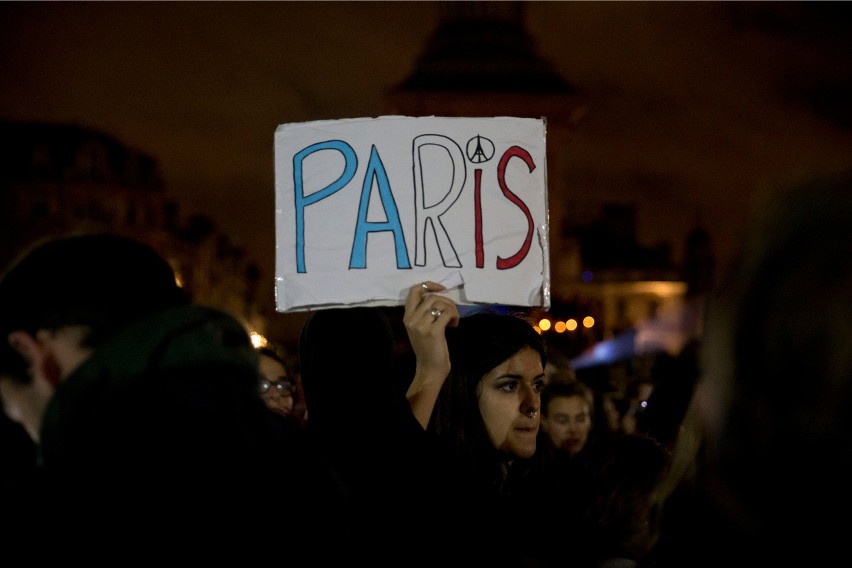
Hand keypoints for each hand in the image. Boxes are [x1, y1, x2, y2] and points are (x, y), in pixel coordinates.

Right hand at [403, 281, 458, 427]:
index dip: (429, 285)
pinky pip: (447, 314)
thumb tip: (439, 296)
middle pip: (431, 296)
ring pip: (440, 304)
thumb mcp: (420, 328)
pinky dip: (454, 317)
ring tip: (454, 319)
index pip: (413, 291)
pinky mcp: (433, 332)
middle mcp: (411, 319)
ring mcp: (421, 325)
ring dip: (452, 309)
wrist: (429, 369)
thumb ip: (424, 313)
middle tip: (452, 311)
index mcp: (407, 317)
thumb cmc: (428, 349)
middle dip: (447, 301)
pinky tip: (454, 325)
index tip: (441, 289)